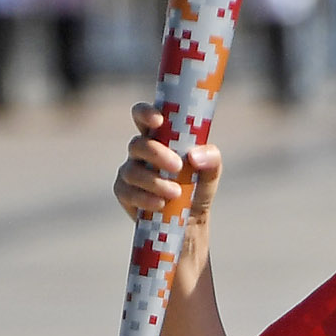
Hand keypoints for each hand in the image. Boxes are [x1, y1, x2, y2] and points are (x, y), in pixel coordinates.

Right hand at [114, 104, 220, 293]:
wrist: (189, 222)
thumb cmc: (198, 188)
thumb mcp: (210, 173)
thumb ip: (211, 159)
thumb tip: (195, 156)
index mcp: (160, 138)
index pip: (145, 117)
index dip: (146, 113)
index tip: (158, 120)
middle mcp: (141, 152)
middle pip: (138, 144)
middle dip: (156, 153)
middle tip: (178, 166)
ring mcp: (130, 171)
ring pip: (132, 170)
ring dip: (154, 181)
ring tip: (175, 193)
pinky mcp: (125, 192)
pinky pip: (127, 192)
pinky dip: (144, 199)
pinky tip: (160, 205)